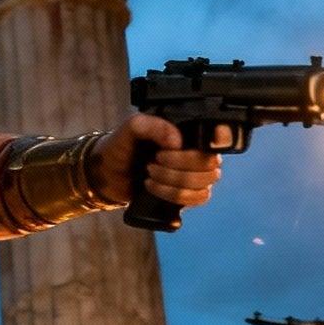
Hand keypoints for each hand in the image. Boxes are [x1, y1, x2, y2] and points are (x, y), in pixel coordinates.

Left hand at [92, 115, 226, 212]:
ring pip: (204, 183)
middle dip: (179, 166)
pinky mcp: (185, 194)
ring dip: (174, 181)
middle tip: (153, 161)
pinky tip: (155, 188)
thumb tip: (178, 142)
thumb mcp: (133, 127)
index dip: (212, 143)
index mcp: (189, 133)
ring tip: (149, 174)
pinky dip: (176, 196)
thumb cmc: (121, 146)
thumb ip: (154, 125)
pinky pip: (198, 198)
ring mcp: (193, 175)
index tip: (182, 148)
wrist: (106, 173)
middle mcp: (196, 153)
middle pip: (210, 164)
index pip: (218, 139)